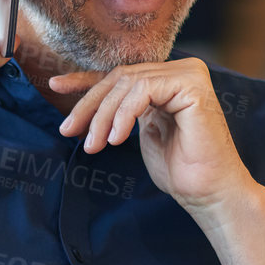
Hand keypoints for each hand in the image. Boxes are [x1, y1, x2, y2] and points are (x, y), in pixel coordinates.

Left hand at [50, 58, 249, 213]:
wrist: (208, 193)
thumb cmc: (180, 170)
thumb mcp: (139, 133)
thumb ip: (122, 111)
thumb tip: (86, 104)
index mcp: (169, 80)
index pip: (119, 75)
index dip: (85, 81)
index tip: (56, 86)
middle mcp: (181, 71)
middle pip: (119, 78)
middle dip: (89, 106)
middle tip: (69, 131)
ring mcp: (189, 75)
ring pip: (127, 83)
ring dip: (104, 116)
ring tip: (94, 145)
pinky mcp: (192, 85)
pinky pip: (143, 90)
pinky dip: (124, 114)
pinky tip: (117, 139)